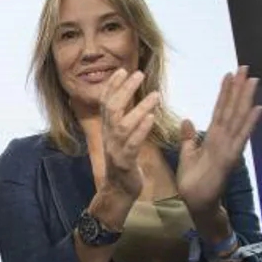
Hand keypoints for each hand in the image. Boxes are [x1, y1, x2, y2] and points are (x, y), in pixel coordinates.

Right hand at [99, 69, 158, 201]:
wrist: (118, 192)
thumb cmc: (123, 163)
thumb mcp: (121, 139)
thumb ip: (123, 121)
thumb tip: (129, 102)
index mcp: (108, 130)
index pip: (106, 103)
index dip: (112, 86)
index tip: (122, 70)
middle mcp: (108, 136)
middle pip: (112, 108)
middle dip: (124, 90)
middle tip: (138, 74)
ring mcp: (115, 149)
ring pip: (123, 125)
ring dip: (138, 108)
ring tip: (155, 95)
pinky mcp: (124, 162)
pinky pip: (132, 144)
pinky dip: (141, 129)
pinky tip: (151, 118)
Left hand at [177, 66, 261, 217]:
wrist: (196, 202)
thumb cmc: (193, 181)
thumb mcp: (187, 154)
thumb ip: (189, 137)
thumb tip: (187, 119)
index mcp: (213, 137)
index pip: (220, 110)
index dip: (224, 92)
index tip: (228, 74)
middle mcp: (224, 139)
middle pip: (232, 109)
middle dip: (238, 88)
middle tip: (245, 67)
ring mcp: (229, 147)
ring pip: (238, 118)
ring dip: (246, 99)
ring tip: (252, 80)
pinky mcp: (231, 158)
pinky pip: (241, 137)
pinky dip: (250, 123)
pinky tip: (258, 108)